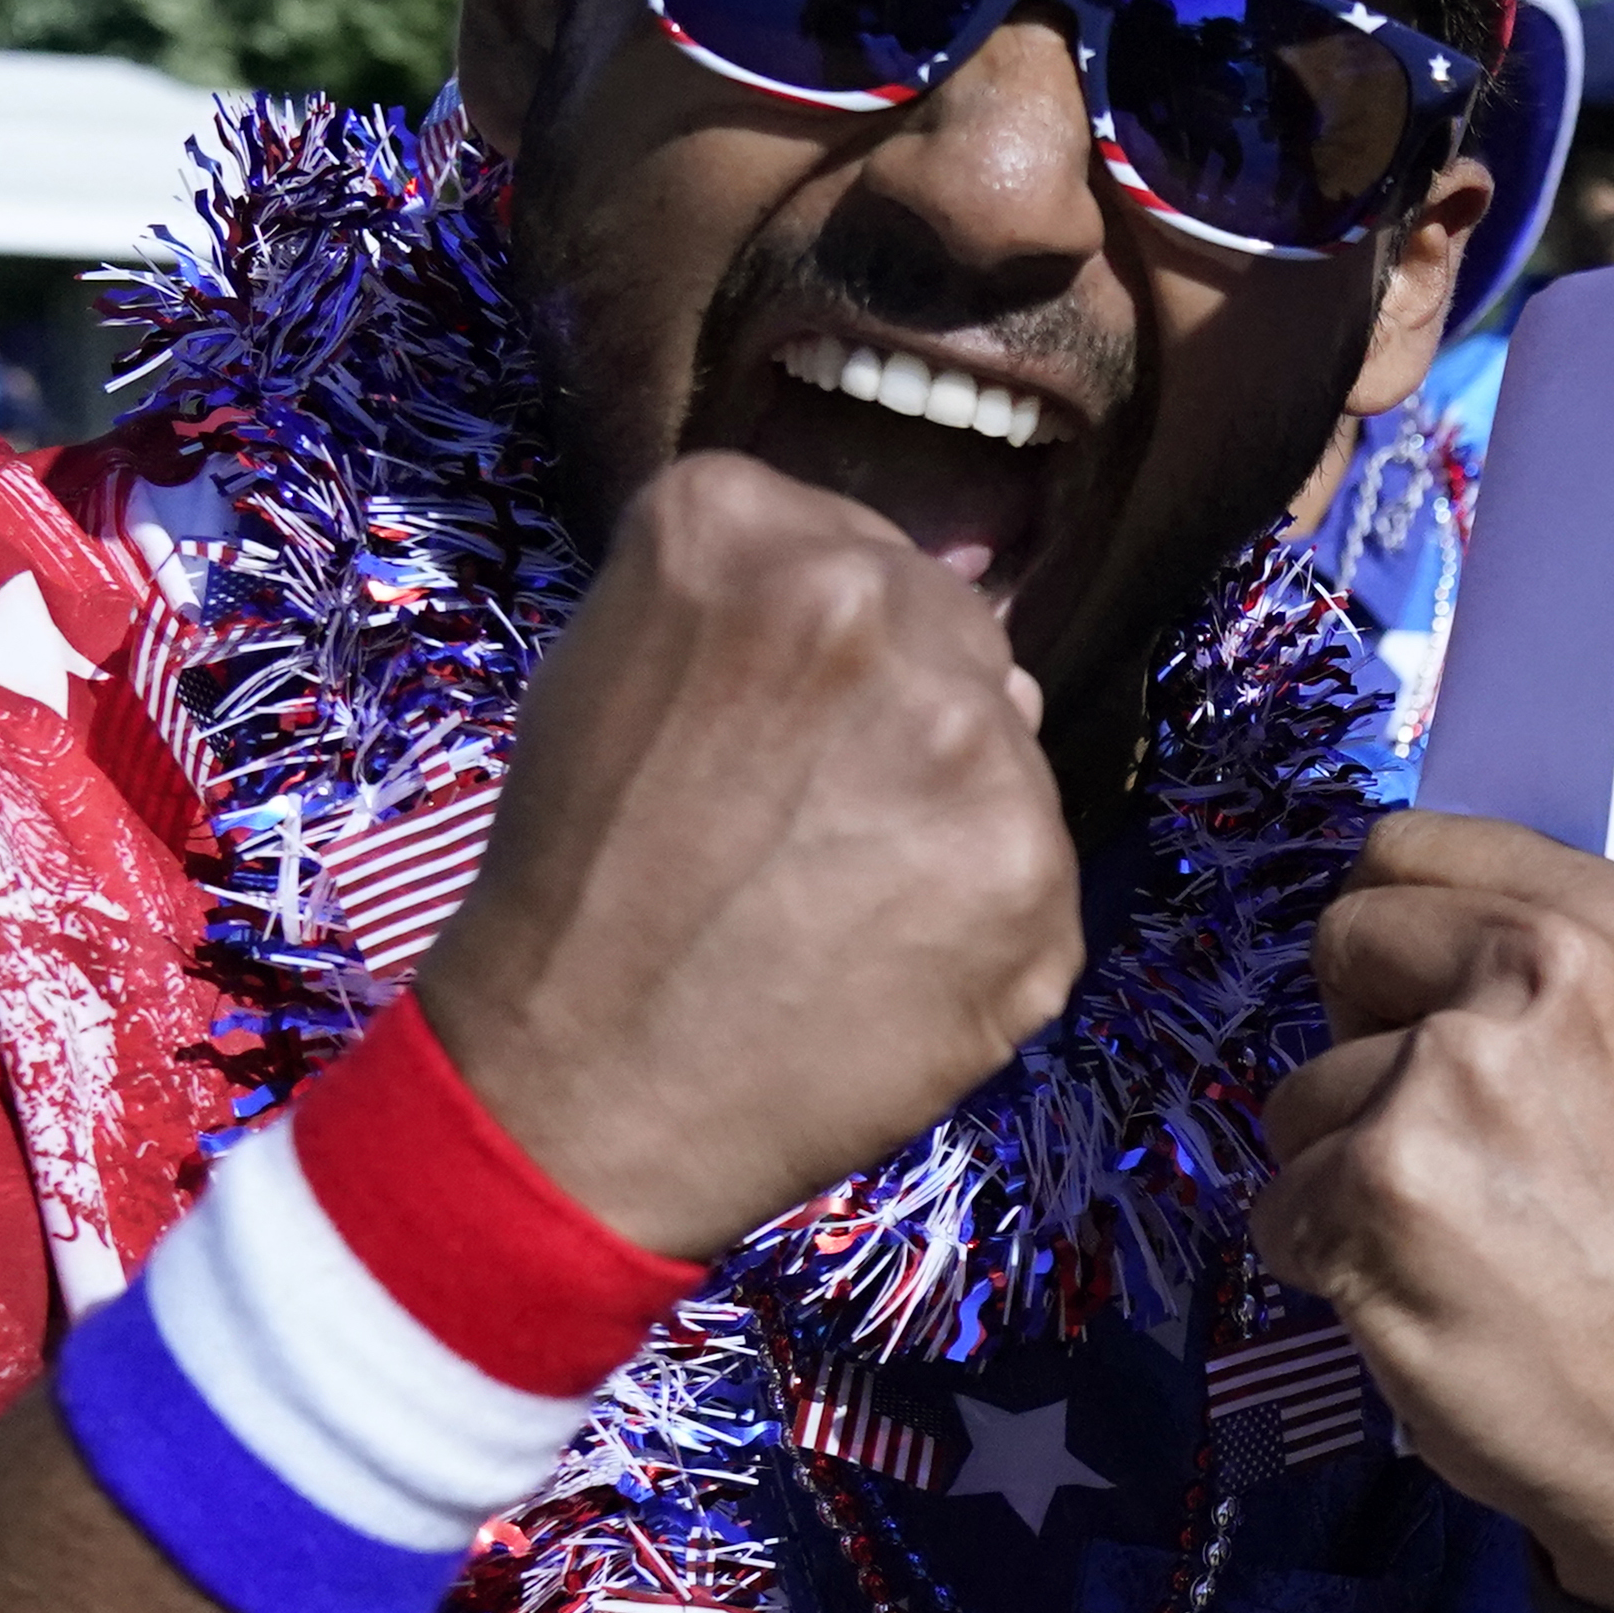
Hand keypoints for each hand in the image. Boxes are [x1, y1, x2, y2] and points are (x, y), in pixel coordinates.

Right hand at [422, 450, 1083, 1258]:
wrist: (580, 1083)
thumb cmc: (578, 873)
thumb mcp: (614, 670)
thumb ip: (763, 604)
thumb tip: (959, 585)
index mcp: (743, 529)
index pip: (861, 548)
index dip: (836, 647)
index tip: (785, 722)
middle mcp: (872, 608)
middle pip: (953, 630)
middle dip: (904, 712)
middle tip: (808, 822)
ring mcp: (971, 740)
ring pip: (1004, 746)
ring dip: (950, 808)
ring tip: (837, 899)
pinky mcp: (1034, 867)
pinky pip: (1035, 864)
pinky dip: (984, 913)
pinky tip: (888, 961)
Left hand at [1252, 814, 1613, 1612]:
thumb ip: (1529, 966)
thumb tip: (1377, 918)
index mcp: (1608, 919)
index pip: (1402, 849)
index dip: (1398, 952)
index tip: (1453, 1033)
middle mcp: (1533, 969)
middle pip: (1338, 940)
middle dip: (1362, 1044)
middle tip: (1459, 1148)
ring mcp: (1448, 1076)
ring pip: (1296, 1089)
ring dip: (1341, 1170)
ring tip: (1458, 1240)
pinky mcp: (1374, 1186)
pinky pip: (1277, 1203)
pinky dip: (1325, 1262)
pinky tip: (1425, 1298)